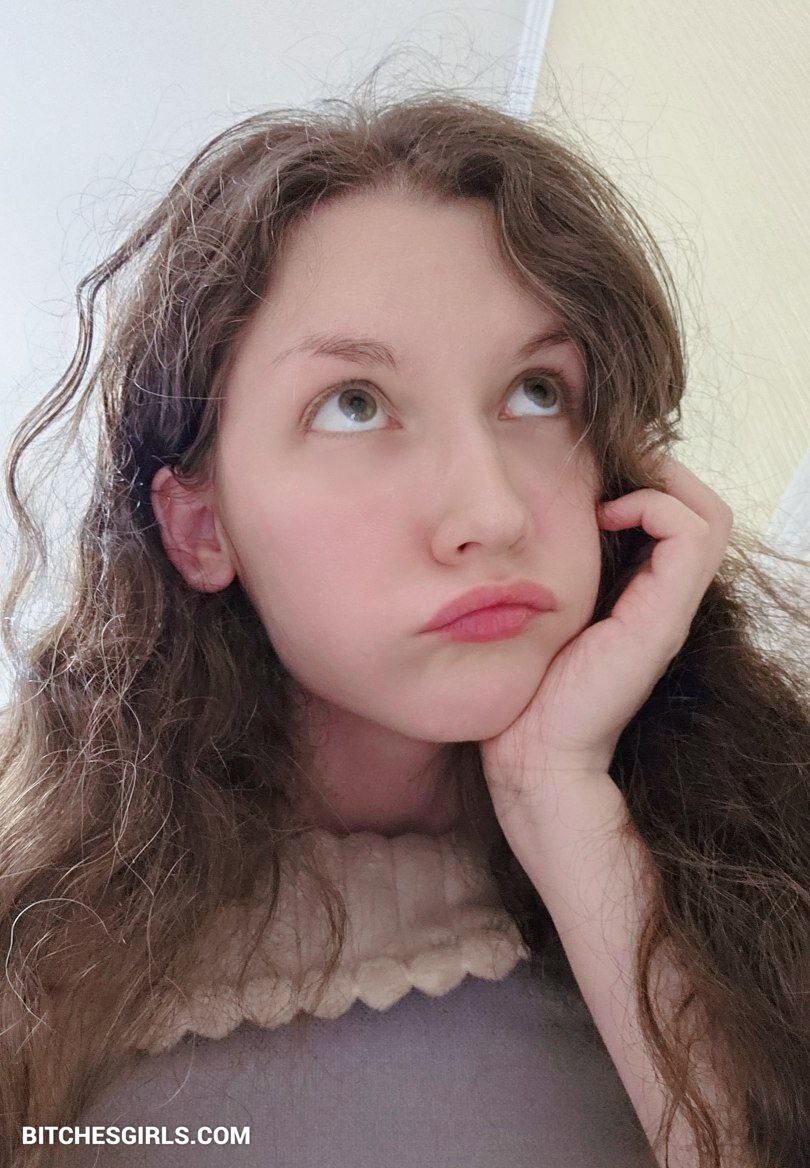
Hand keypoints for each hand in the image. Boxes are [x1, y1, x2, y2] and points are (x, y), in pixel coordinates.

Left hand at [479, 454, 733, 822]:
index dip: (647, 482)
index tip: (593, 482)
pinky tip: (605, 517)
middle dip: (660, 473)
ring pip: (708, 516)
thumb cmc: (527, 688)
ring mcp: (670, 610)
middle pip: (704, 510)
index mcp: (643, 599)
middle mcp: (667, 602)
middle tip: (607, 473)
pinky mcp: (662, 618)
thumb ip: (557, 575)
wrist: (533, 753)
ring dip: (660, 484)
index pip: (681, 518)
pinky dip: (654, 507)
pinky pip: (690, 535)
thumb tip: (534, 523)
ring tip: (607, 496)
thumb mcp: (545, 615)